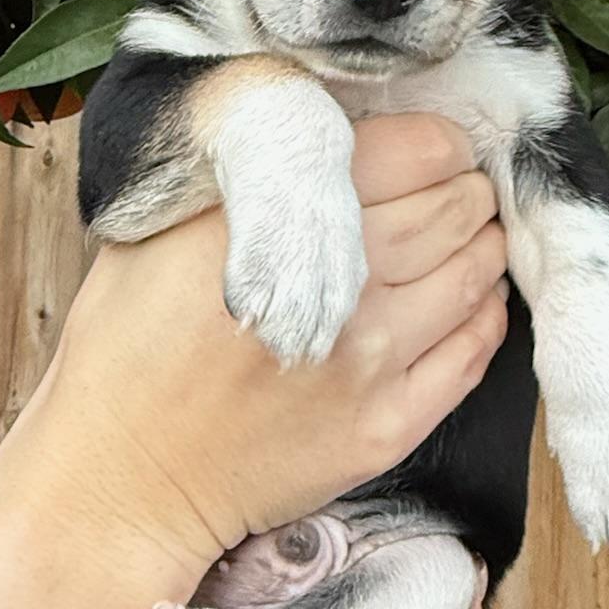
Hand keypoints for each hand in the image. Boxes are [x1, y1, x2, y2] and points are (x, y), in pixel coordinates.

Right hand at [0, 113, 509, 572]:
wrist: (124, 477)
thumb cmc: (128, 347)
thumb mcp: (158, 229)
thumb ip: (246, 179)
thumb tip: (327, 131)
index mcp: (272, 226)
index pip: (405, 152)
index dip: (435, 140)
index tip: (434, 144)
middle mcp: (333, 291)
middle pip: (449, 209)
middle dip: (465, 186)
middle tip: (459, 182)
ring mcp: (367, 365)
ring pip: (471, 276)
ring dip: (482, 243)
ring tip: (470, 231)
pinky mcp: (386, 428)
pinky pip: (471, 354)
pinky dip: (485, 314)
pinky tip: (471, 298)